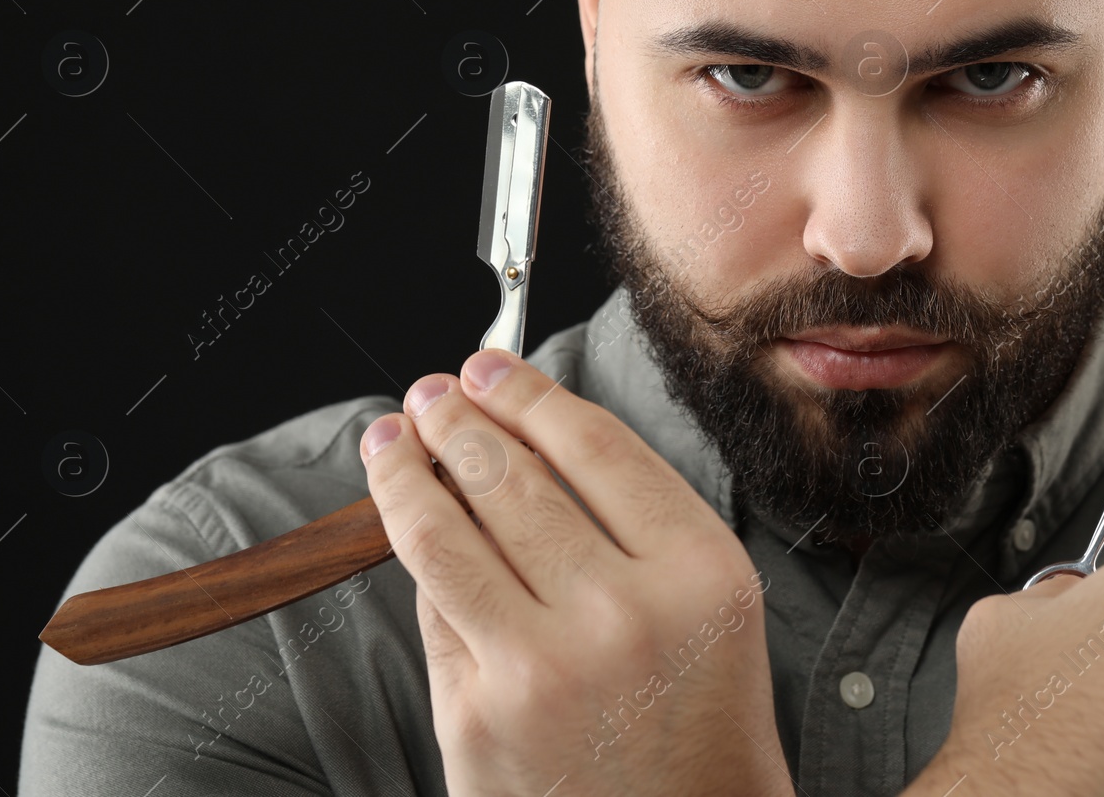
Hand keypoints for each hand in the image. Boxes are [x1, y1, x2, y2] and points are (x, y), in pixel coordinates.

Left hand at [360, 347, 793, 796]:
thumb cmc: (701, 736)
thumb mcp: (714, 619)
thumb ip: (639, 534)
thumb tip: (524, 451)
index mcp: (700, 574)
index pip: (596, 446)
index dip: (530, 394)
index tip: (493, 367)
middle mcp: (624, 613)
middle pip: (511, 478)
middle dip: (457, 419)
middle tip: (433, 392)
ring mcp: (542, 668)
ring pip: (446, 534)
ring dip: (404, 473)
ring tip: (389, 439)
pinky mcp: (478, 718)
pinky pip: (436, 613)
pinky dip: (421, 565)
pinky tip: (406, 530)